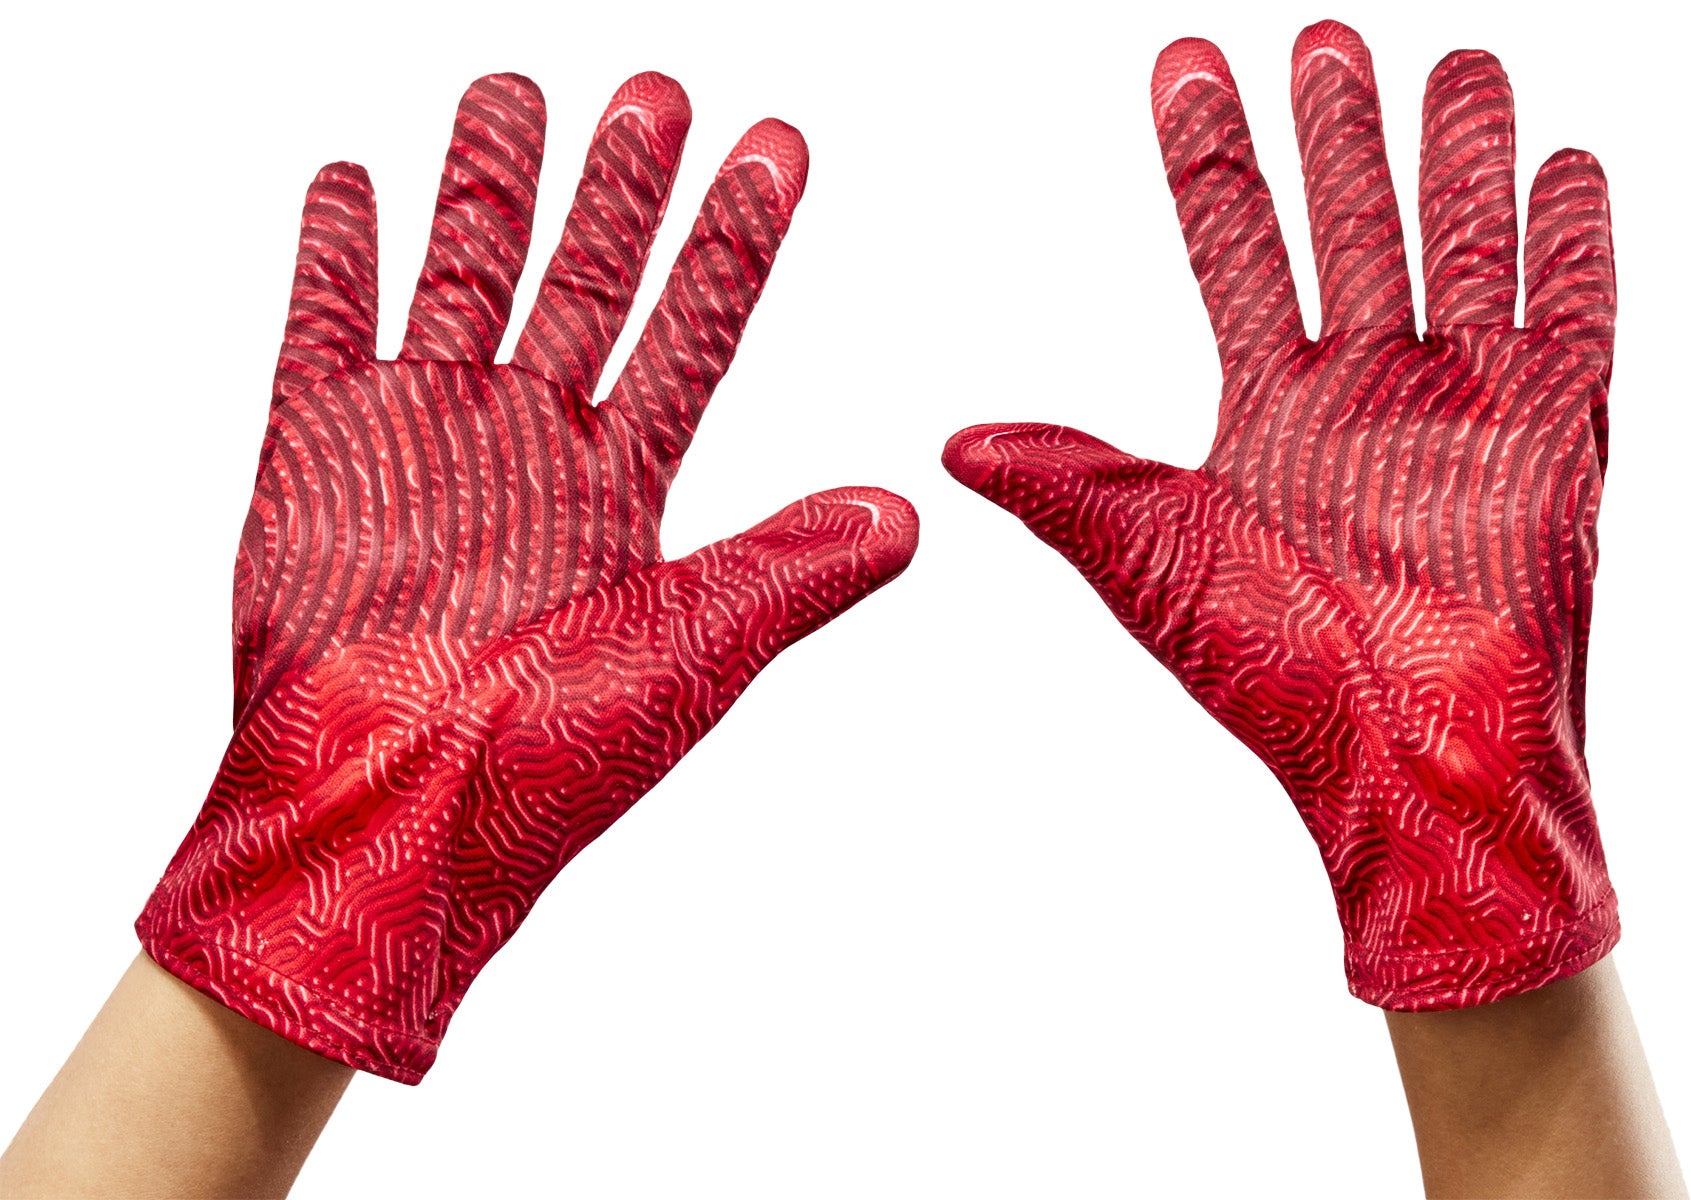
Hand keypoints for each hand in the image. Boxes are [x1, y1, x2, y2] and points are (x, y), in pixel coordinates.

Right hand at [137, 73, 916, 1082]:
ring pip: (465, 275)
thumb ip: (790, 572)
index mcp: (623, 487)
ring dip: (490, 185)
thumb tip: (908, 517)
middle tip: (658, 92)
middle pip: (588, 282)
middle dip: (623, 185)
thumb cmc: (540, 771)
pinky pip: (327, 326)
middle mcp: (531, 447)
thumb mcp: (692, 658)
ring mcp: (425, 440)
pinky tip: (359, 182)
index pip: (696, 330)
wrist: (387, 827)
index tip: (776, 148)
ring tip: (517, 94)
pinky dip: (338, 253)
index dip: (736, 239)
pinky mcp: (318, 454)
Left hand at [943, 22, 1614, 1009]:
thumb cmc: (1284, 688)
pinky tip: (1565, 163)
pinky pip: (1573, 317)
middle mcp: (1367, 396)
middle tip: (1321, 36)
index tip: (1184, 66)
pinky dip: (1572, 241)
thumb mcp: (1153, 567)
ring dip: (1455, 157)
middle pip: (1350, 225)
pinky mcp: (1555, 443)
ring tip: (1447, 63)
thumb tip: (953, 443)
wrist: (1410, 773)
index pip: (1233, 246)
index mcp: (1270, 413)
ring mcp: (1464, 411)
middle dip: (1335, 130)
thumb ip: (1068, 486)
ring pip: (1462, 245)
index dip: (1209, 155)